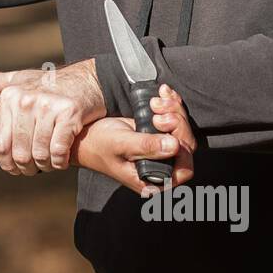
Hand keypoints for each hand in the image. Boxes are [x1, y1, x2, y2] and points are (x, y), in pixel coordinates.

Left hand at [0, 60, 106, 174]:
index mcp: (9, 96)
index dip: (6, 163)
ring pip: (39, 154)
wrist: (87, 80)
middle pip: (19, 153)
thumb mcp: (17, 80)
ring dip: (44, 166)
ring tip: (47, 164)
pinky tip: (61, 160)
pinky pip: (58, 150)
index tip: (14, 167)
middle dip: (27, 168)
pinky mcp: (69, 113)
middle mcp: (26, 100)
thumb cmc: (48, 85)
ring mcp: (48, 106)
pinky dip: (59, 161)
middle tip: (34, 168)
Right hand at [72, 85, 195, 193]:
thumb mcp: (121, 144)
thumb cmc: (99, 145)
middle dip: (176, 122)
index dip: (181, 146)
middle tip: (157, 112)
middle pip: (186, 145)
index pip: (184, 168)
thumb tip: (174, 146)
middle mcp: (161, 167)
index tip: (162, 125)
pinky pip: (175, 118)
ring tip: (155, 102)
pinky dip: (171, 103)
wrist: (86, 135)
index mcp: (153, 179)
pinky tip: (162, 93)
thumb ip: (146, 146)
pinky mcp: (158, 133)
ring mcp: (161, 149)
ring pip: (183, 130)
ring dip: (173, 110)